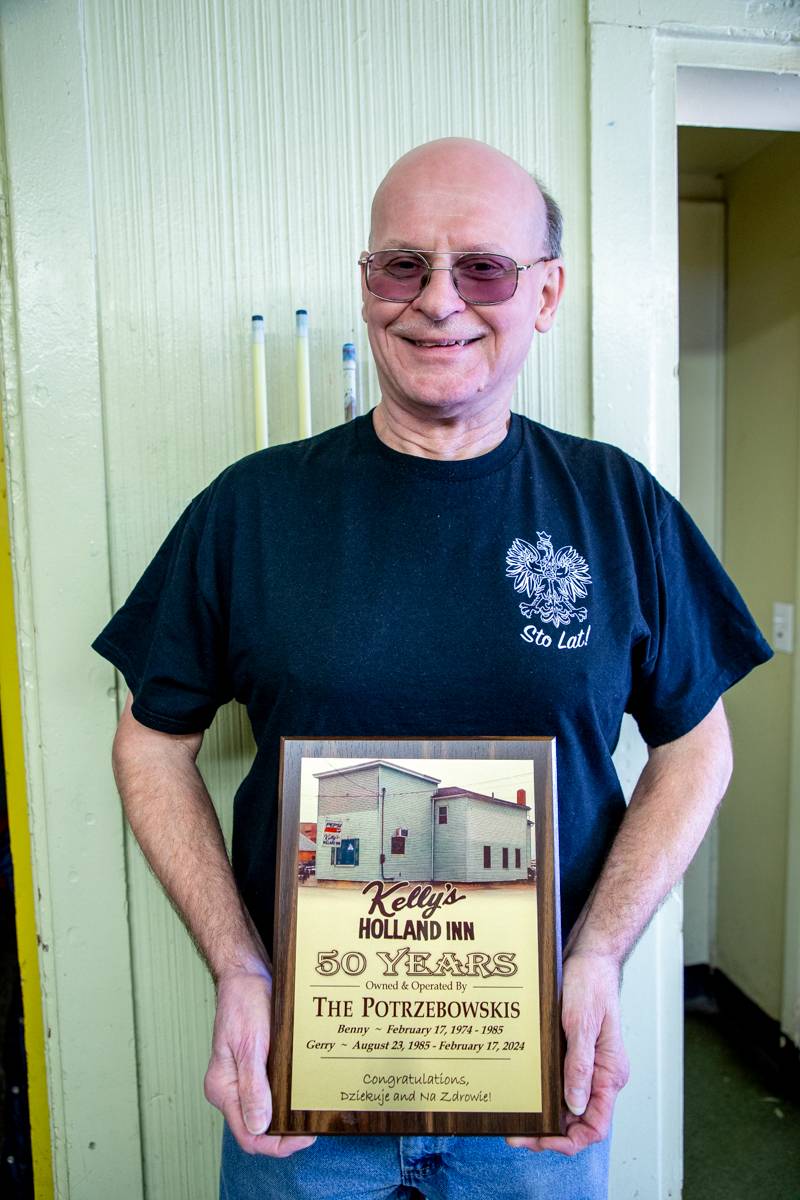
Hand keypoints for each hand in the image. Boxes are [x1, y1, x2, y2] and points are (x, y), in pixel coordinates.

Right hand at [204, 967, 315, 1156]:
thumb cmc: (245, 1003)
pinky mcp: (254, 1068)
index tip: (304, 1137)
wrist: (247, 975)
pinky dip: (286, 1099)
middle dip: (285, 1135)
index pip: (248, 1136)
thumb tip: (258, 1127)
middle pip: (257, 1129)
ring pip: (265, 1113)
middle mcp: (230, 1089)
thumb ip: (252, 1086)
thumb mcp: (250, 1044)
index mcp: (223, 1088)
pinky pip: (270, 1093)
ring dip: (287, 1118)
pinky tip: (304, 1094)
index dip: (276, 1145)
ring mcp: (241, 1080)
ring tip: (312, 1113)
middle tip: (314, 1127)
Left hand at [506, 951, 628, 1154]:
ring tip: (516, 1121)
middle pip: (578, 1122)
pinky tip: (524, 1096)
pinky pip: (560, 1086)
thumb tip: (575, 1106)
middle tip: (517, 1135)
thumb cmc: (591, 986)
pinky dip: (544, 1096)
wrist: (589, 960)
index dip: (570, 1140)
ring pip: (567, 1108)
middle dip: (550, 1134)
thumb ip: (581, 1066)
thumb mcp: (582, 1024)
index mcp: (609, 1073)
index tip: (543, 1139)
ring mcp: (587, 1068)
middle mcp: (600, 1077)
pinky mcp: (573, 1057)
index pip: (596, 1125)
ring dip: (544, 1117)